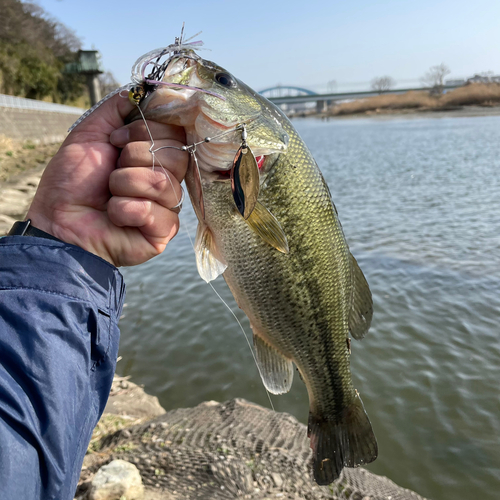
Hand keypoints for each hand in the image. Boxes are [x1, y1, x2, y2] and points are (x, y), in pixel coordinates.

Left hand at [26, 93, 187, 266]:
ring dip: (125, 184)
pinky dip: (126, 210)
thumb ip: (116, 109)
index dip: (146, 131)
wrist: (58, 221)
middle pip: (177, 156)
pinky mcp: (163, 231)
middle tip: (111, 169)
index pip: (176, 134)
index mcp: (154, 157)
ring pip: (164, 183)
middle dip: (134, 157)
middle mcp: (165, 180)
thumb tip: (142, 88)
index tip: (115, 140)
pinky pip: (157, 212)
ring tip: (109, 195)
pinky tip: (114, 216)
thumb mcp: (90, 134)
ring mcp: (167, 207)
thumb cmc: (73, 182)